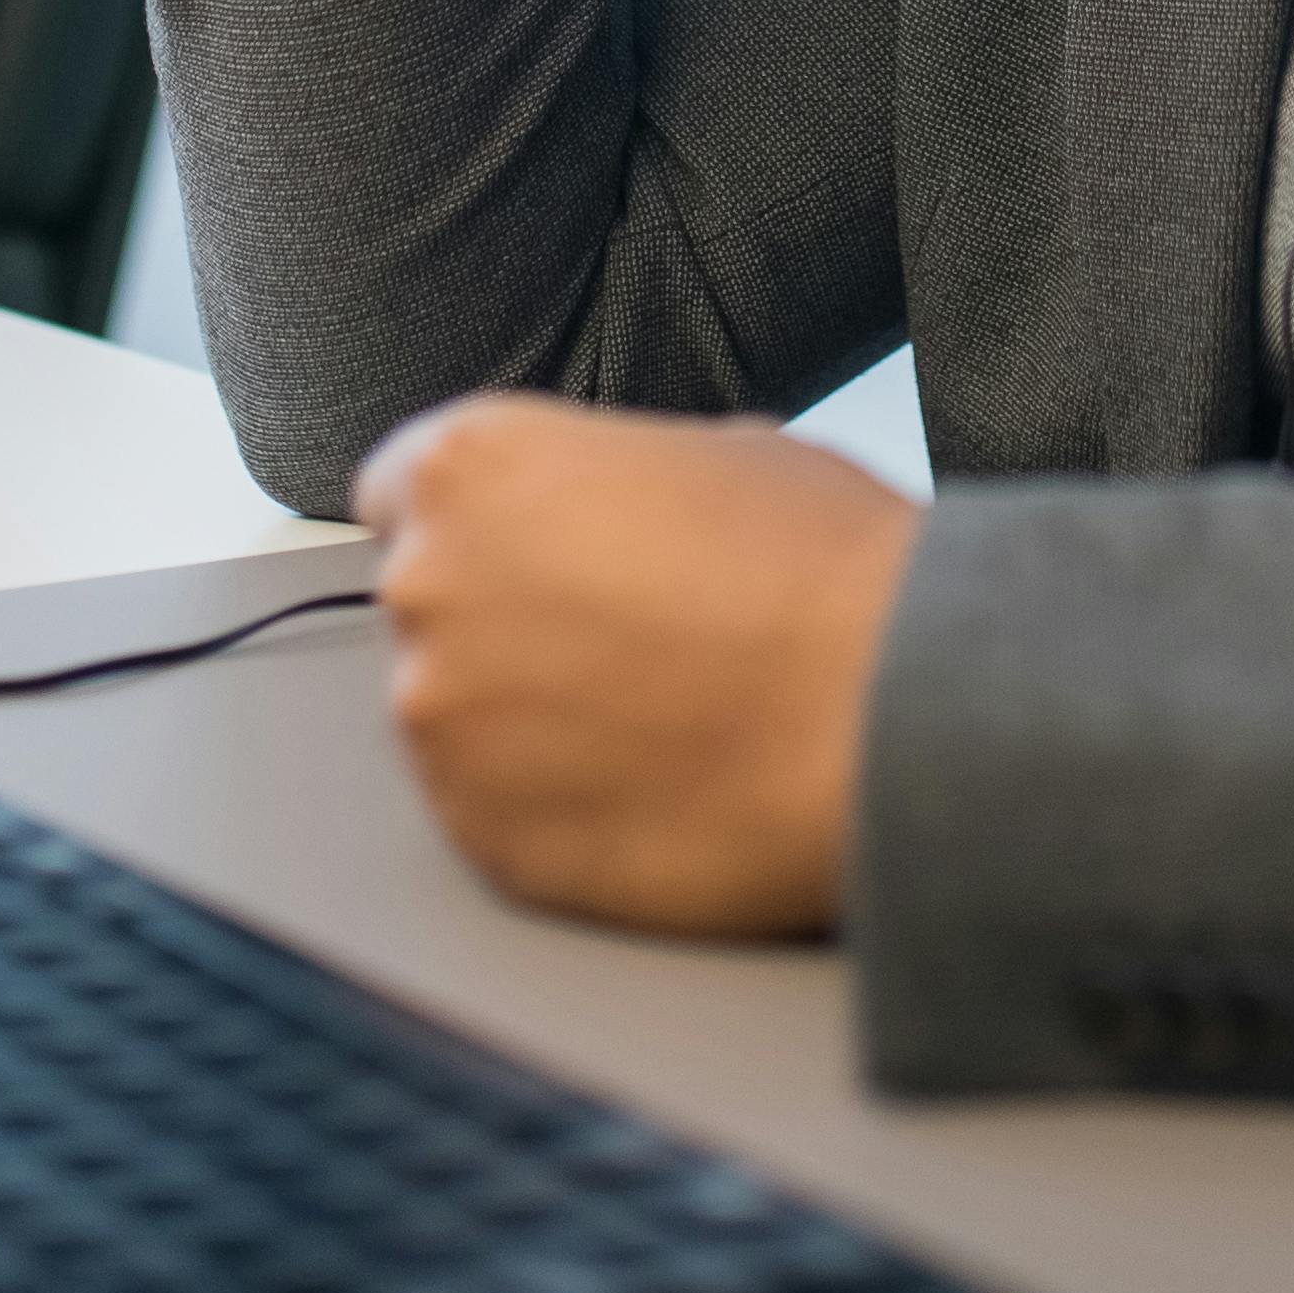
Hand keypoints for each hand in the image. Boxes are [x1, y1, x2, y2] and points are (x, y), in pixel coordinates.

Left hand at [348, 391, 919, 938]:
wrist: (894, 711)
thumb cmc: (828, 568)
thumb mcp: (720, 449)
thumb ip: (610, 479)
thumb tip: (612, 514)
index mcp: (471, 467)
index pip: (399, 490)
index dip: (479, 523)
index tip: (532, 553)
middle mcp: (428, 591)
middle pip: (431, 608)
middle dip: (506, 624)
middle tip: (625, 643)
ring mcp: (445, 728)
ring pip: (460, 721)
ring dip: (528, 724)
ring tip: (656, 723)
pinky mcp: (487, 842)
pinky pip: (497, 819)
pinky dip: (557, 809)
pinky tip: (655, 785)